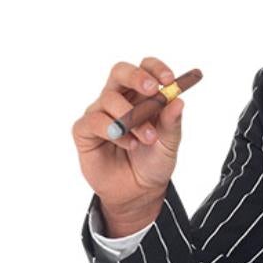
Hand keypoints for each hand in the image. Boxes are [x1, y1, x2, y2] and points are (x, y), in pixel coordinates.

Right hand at [72, 56, 194, 237]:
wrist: (139, 193)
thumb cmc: (152, 163)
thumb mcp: (169, 145)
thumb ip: (172, 123)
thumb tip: (178, 100)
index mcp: (141, 96)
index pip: (145, 69)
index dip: (155, 68)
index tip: (170, 79)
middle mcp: (119, 100)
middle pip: (120, 72)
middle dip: (136, 77)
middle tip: (152, 89)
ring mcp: (100, 114)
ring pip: (109, 99)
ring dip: (131, 117)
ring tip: (147, 139)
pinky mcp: (85, 131)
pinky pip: (95, 121)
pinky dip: (114, 132)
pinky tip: (129, 145)